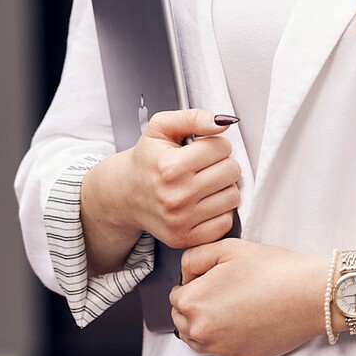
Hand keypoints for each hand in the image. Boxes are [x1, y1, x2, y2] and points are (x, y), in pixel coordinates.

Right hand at [84, 110, 241, 255]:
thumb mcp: (161, 128)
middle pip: (232, 171)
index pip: (223, 147)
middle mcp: (175, 196)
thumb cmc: (147, 159)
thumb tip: (224, 122)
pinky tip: (203, 203)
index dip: (214, 145)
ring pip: (233, 196)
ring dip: (223, 188)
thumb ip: (194, 117)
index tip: (200, 150)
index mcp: (170, 167)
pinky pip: (225, 222)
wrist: (123, 194)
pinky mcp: (184, 238)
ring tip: (203, 184)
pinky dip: (219, 212)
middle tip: (202, 167)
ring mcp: (180, 221)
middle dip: (222, 164)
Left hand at [169, 239, 325, 355]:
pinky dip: (227, 336)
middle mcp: (199, 329)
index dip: (196, 282)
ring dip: (208, 323)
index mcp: (192, 301)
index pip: (176, 294)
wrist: (311, 294)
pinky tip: (247, 319)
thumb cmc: (275, 270)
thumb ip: (194, 256)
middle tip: (228, 290)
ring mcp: (217, 347)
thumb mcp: (229, 247)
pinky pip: (220, 348)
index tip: (217, 278)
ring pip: (197, 337)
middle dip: (198, 305)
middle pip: (182, 319)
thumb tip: (185, 273)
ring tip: (235, 305)